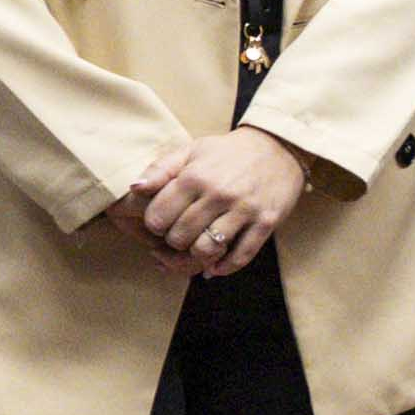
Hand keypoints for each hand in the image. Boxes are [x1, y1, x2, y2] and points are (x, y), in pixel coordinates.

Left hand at [125, 126, 305, 274]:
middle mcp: (219, 194)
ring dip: (196, 254)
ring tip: (196, 246)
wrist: (279, 148)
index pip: (159, 215)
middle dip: (173, 241)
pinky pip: (241, 256)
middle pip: (180, 236)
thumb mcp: (192, 151)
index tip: (161, 222)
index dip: (154, 224)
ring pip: (207, 249)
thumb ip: (160, 169)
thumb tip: (134, 188)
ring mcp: (245, 209)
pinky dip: (224, 266)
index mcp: (196, 176)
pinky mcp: (266, 222)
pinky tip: (215, 265)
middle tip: (178, 236)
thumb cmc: (229, 152)